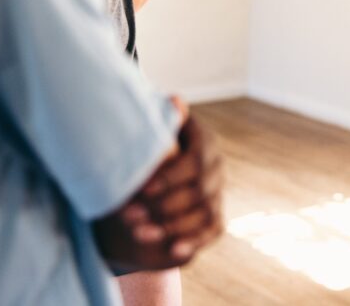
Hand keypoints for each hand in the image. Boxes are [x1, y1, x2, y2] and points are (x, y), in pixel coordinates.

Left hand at [94, 106, 224, 270]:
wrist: (152, 175)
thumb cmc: (147, 147)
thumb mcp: (152, 131)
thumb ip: (162, 120)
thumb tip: (175, 100)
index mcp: (204, 140)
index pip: (195, 162)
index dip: (170, 178)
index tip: (143, 189)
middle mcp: (216, 166)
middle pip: (200, 191)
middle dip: (165, 207)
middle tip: (131, 216)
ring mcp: (218, 192)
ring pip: (205, 213)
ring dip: (172, 226)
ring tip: (140, 233)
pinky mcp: (216, 216)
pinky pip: (212, 230)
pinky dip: (193, 241)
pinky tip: (173, 250)